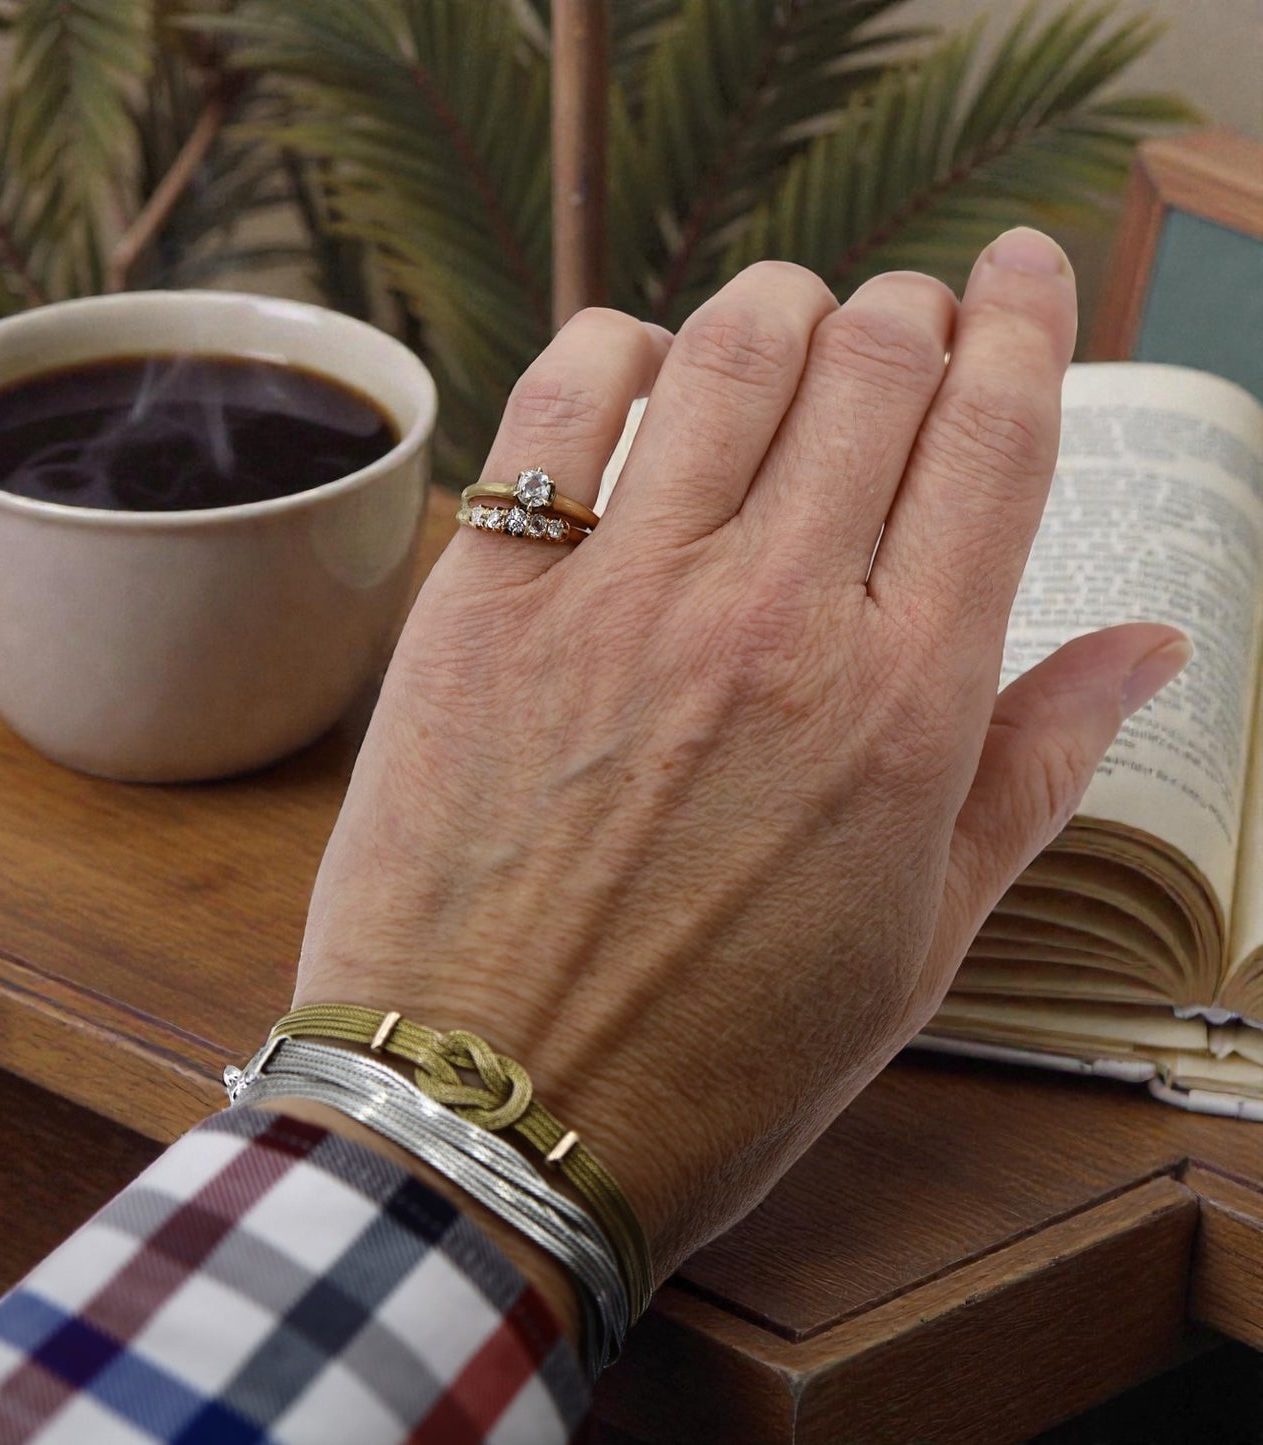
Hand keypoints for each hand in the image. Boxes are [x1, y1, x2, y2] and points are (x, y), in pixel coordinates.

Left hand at [292, 229, 1188, 1290]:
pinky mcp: (484, 599)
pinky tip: (637, 378)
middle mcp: (772, 619)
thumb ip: (1034, 771)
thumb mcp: (919, 943)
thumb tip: (1146, 647)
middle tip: (905, 324)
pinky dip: (615, 349)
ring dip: (783, 309)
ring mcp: (619, 597)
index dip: (1022, 325)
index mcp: (903, 703)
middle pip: (874, 364)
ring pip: (733, 348)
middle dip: (910, 311)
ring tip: (790, 332)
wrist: (493, 1109)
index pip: (995, 438)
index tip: (1020, 272)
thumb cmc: (718, 1053)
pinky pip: (558, 396)